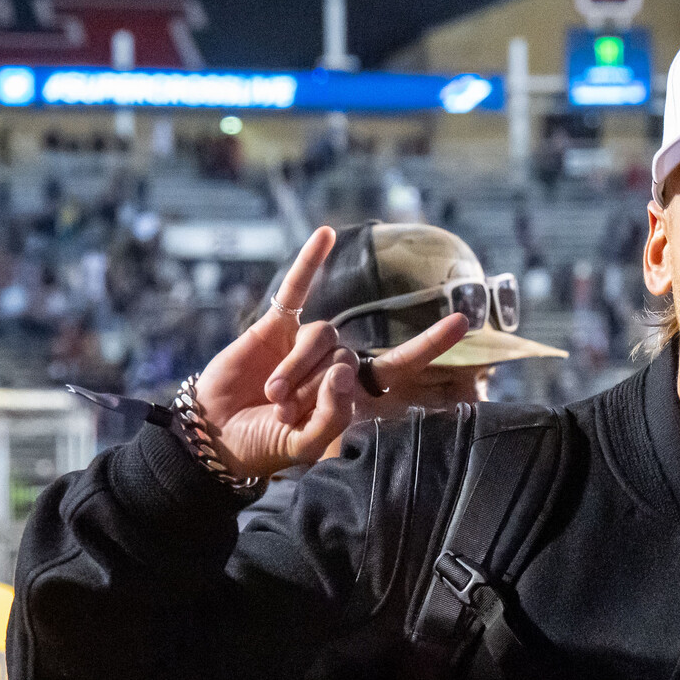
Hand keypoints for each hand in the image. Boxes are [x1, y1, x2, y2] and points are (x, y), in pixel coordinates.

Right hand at [192, 225, 470, 479]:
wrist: (216, 434)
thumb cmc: (264, 444)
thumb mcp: (304, 444)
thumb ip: (333, 414)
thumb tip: (344, 369)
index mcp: (351, 394)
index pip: (399, 365)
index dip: (429, 345)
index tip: (464, 321)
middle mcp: (335, 365)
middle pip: (345, 356)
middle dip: (313, 385)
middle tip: (284, 411)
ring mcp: (307, 343)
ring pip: (321, 336)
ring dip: (296, 367)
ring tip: (273, 396)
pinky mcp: (276, 325)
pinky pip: (297, 289)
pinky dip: (311, 262)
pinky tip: (327, 234)